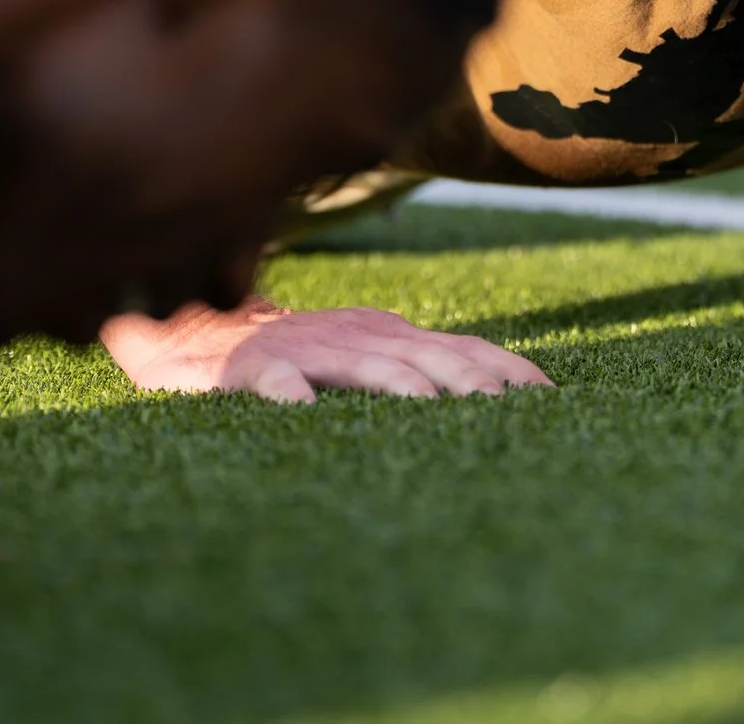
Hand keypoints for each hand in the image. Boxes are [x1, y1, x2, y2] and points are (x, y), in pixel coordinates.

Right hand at [99, 300, 552, 401]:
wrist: (196, 333)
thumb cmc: (293, 357)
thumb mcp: (360, 355)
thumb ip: (411, 370)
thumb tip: (490, 402)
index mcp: (387, 333)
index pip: (460, 346)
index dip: (504, 367)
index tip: (547, 395)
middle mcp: (354, 334)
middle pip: (421, 353)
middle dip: (465, 377)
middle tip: (503, 406)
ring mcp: (303, 347)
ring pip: (355, 362)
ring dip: (392, 380)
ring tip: (425, 403)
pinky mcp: (249, 368)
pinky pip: (271, 379)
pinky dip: (287, 393)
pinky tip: (300, 410)